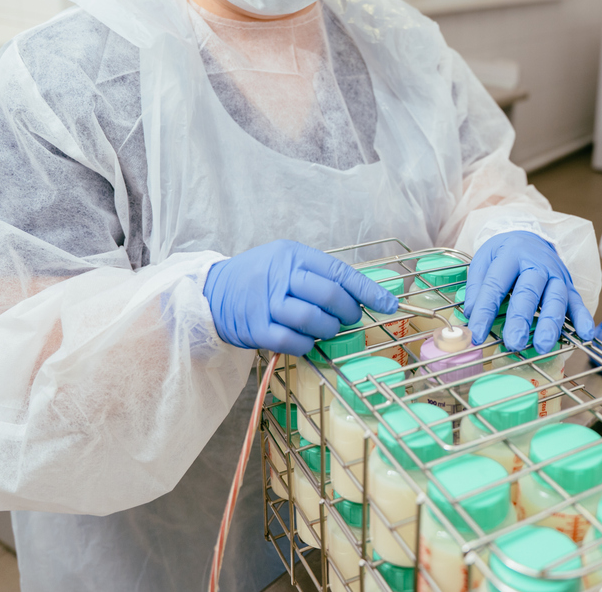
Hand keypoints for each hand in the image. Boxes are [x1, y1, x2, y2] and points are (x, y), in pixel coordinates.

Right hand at [203, 240, 397, 355]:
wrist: (212, 292)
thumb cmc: (257, 278)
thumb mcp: (285, 262)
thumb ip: (318, 275)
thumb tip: (361, 296)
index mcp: (293, 255)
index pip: (339, 272)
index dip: (368, 290)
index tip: (389, 304)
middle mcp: (280, 274)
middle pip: (329, 295)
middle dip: (348, 312)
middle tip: (349, 319)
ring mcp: (266, 302)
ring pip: (313, 319)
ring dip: (328, 330)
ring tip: (326, 330)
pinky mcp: (256, 328)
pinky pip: (293, 341)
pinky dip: (307, 345)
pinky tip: (307, 342)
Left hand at [462, 231, 594, 352]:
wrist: (530, 236)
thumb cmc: (504, 254)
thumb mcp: (484, 260)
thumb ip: (477, 288)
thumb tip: (471, 317)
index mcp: (511, 254)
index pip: (496, 285)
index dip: (485, 312)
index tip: (477, 335)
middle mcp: (536, 263)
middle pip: (529, 292)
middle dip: (521, 319)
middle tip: (514, 342)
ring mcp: (556, 275)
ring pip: (555, 299)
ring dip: (550, 323)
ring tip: (543, 346)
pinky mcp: (569, 285)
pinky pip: (578, 302)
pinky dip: (583, 318)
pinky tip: (586, 335)